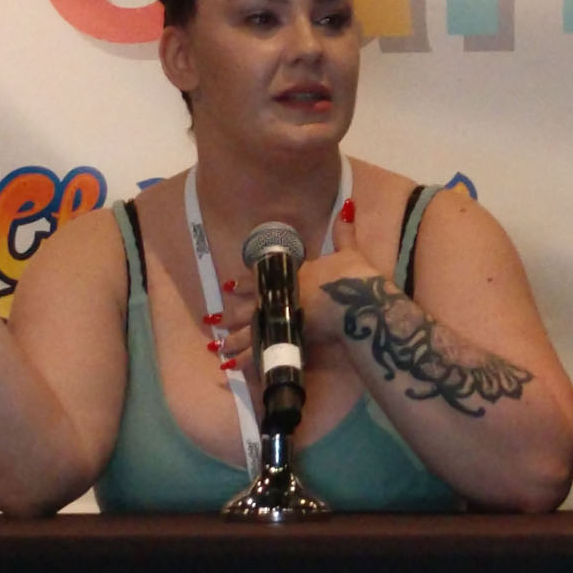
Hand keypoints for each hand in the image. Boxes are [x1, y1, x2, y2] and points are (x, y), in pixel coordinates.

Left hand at [212, 200, 374, 371]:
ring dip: (235, 340)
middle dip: (232, 315)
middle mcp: (283, 296)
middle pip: (251, 306)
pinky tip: (234, 366)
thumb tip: (347, 206)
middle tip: (213, 320)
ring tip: (219, 349)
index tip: (227, 285)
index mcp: (294, 275)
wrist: (359, 302)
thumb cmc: (353, 276)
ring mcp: (285, 318)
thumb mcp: (350, 252)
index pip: (263, 277)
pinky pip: (263, 350)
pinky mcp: (290, 338)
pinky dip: (248, 359)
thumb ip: (344, 233)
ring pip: (253, 330)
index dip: (245, 282)